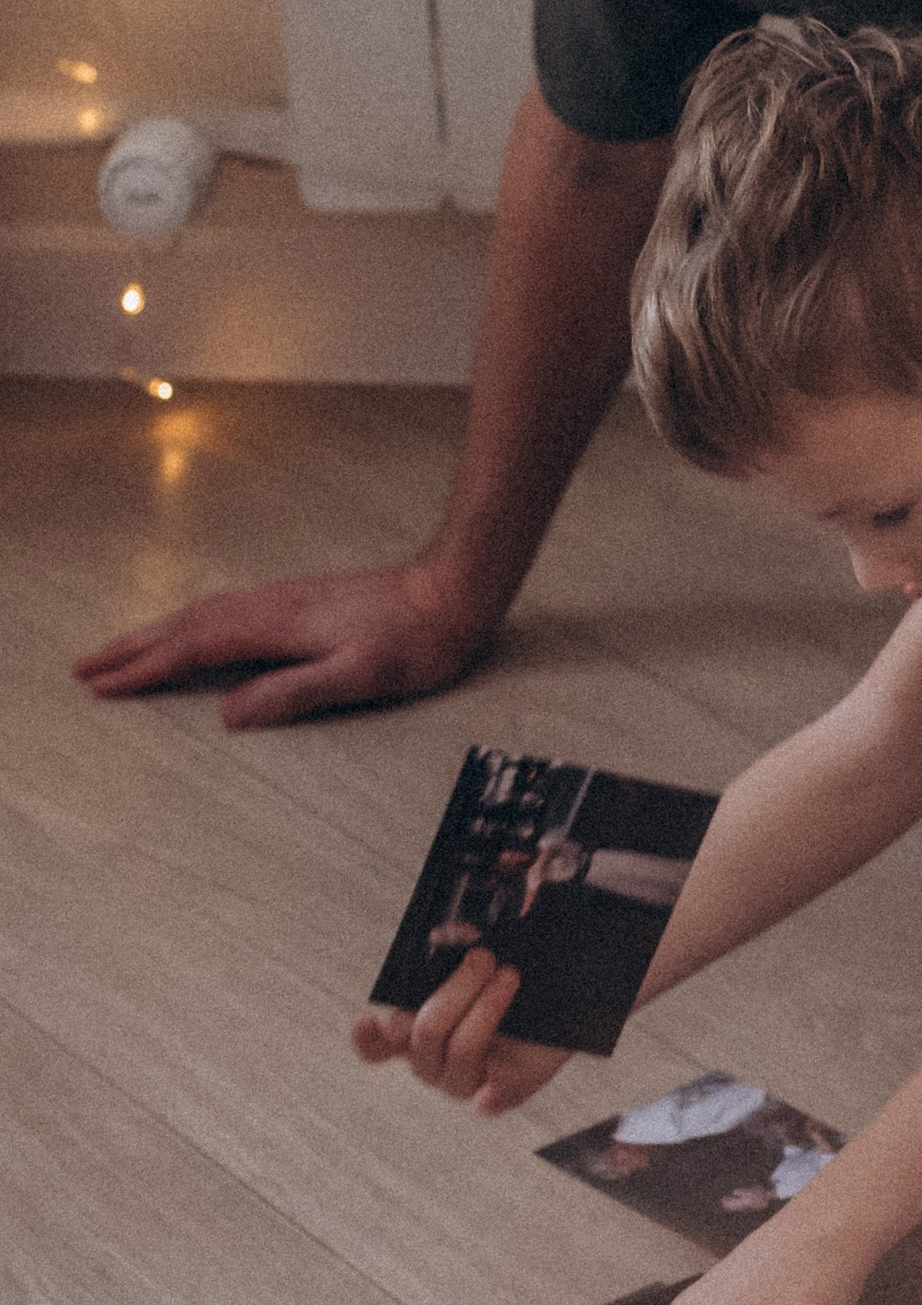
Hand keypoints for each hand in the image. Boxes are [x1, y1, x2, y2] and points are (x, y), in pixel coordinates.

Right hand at [76, 558, 495, 728]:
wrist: (454, 591)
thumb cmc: (416, 640)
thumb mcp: (361, 675)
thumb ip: (295, 692)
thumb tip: (229, 713)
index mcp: (277, 625)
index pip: (195, 647)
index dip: (146, 669)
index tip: (103, 685)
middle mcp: (272, 606)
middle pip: (185, 624)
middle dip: (133, 648)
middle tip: (84, 668)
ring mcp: (283, 600)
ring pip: (201, 614)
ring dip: (155, 633)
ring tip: (120, 653)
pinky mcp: (298, 601)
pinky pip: (223, 611)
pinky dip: (188, 624)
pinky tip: (189, 633)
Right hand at [352, 944, 568, 1115]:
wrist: (556, 999)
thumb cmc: (503, 974)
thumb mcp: (482, 950)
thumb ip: (462, 940)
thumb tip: (461, 934)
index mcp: (414, 1032)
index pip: (377, 1046)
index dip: (368, 1038)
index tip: (367, 1020)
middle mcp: (434, 1061)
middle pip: (426, 1033)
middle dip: (456, 991)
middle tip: (484, 958)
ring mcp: (465, 1080)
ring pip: (461, 1053)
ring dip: (484, 1010)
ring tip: (509, 976)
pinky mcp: (506, 1090)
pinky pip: (493, 1100)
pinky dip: (488, 1098)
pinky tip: (488, 1093)